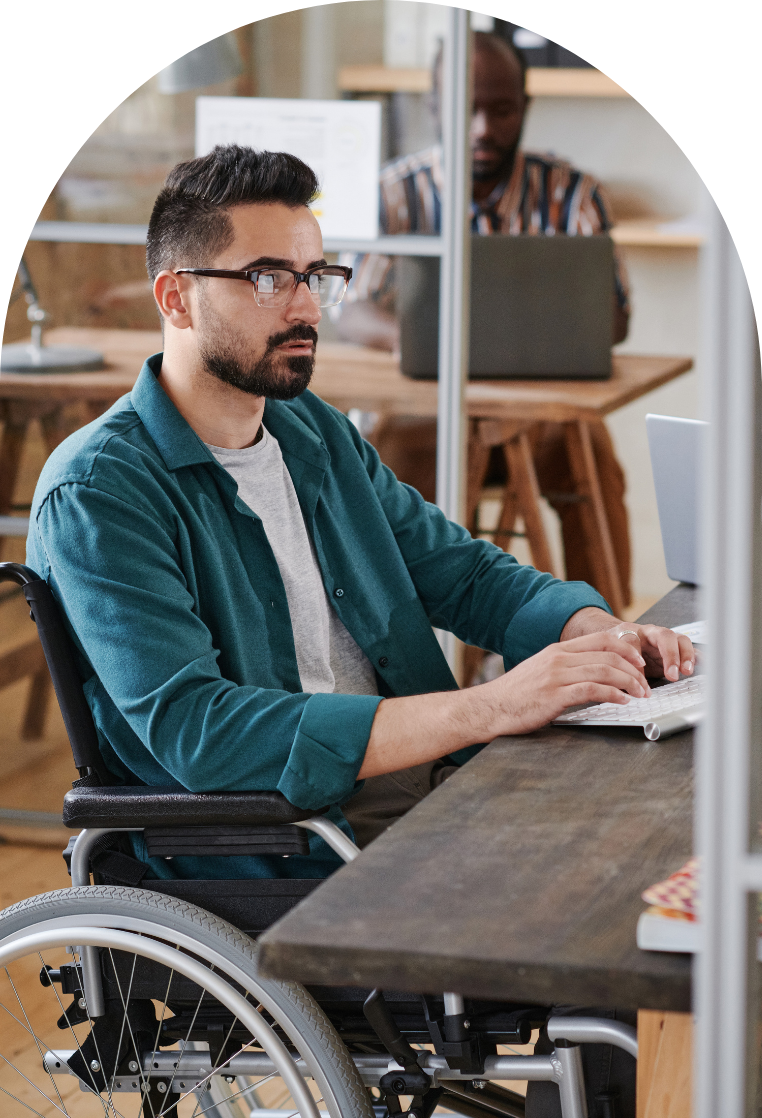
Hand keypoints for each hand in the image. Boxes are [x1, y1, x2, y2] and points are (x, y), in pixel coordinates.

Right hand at [481, 628, 650, 737]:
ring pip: (604, 670)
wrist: (490, 708)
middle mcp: (558, 658)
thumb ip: (565, 668)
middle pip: (607, 654)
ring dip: (629, 682)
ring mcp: (556, 676)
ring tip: (640, 694)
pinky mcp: (555, 696)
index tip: (639, 661)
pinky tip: (622, 701)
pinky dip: (613, 694)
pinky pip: (592, 690)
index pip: (601, 639)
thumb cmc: (516, 695)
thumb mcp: (541, 672)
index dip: (626, 648)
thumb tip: (593, 673)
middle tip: (645, 683)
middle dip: (633, 669)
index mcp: (557, 651)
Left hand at [608, 622, 694, 681]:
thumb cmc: (617, 646)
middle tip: (672, 674)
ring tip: (686, 671)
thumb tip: (632, 686)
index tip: (638, 673)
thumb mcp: (612, 654)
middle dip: (670, 655)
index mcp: (633, 631)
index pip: (636, 641)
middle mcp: (652, 633)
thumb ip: (620, 666)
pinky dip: (697, 656)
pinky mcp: (676, 650)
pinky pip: (690, 649)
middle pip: (665, 635)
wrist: (622, 639)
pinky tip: (703, 663)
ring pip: (680, 640)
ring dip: (685, 656)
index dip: (637, 657)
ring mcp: (666, 640)